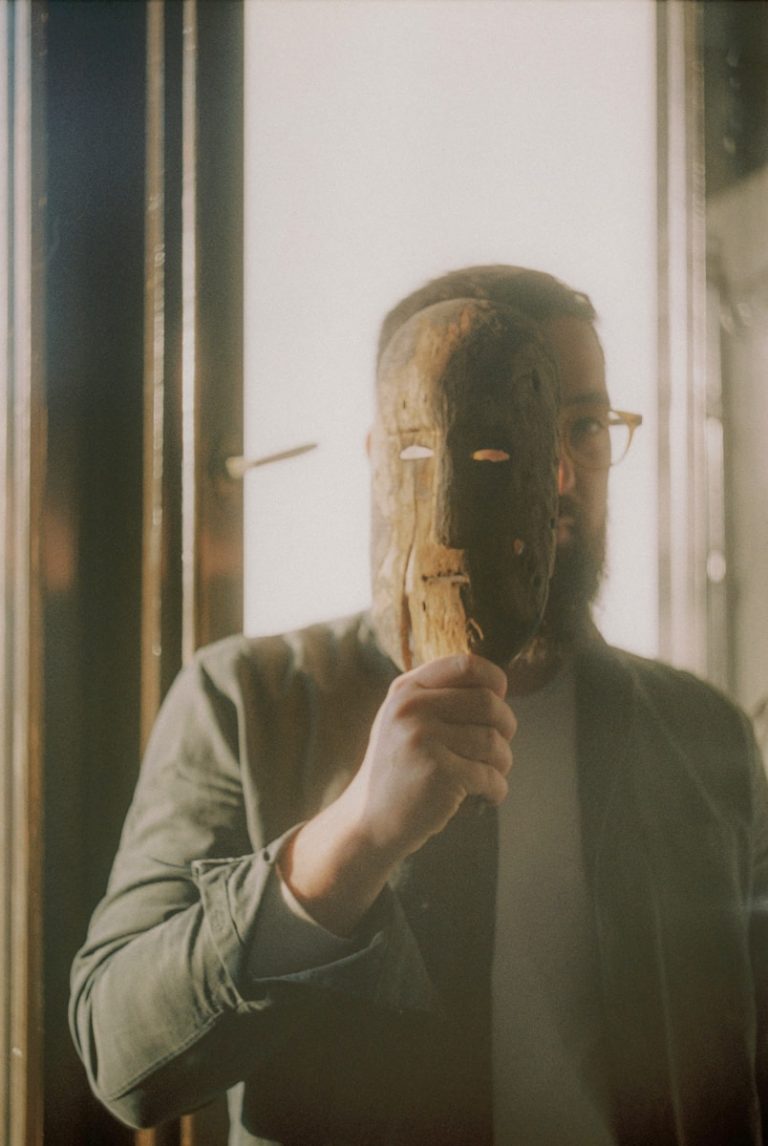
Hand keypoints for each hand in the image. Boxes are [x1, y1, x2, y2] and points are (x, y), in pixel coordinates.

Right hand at [280, 654, 514, 934]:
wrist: (368, 822)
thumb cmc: (399, 771)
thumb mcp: (404, 722)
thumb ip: (439, 698)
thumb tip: (496, 686)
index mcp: (406, 690)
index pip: (466, 664)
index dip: (495, 680)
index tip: (499, 700)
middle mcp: (411, 709)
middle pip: (488, 703)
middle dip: (506, 726)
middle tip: (499, 749)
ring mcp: (422, 739)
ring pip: (494, 741)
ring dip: (503, 762)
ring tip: (491, 774)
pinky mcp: (438, 773)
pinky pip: (490, 776)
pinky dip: (497, 789)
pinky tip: (487, 795)